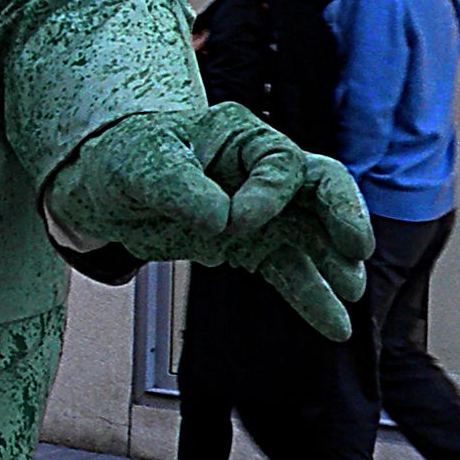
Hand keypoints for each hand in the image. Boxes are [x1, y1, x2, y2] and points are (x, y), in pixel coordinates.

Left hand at [48, 105, 370, 341]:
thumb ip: (182, 190)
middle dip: (342, 216)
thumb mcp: (144, 167)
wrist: (104, 190)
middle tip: (356, 246)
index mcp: (240, 136)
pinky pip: (289, 271)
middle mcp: (260, 172)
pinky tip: (333, 323)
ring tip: (351, 291)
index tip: (236, 223)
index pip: (279, 163)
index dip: (268, 195)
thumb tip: (222, 220)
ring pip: (310, 237)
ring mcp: (262, 212)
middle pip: (319, 189)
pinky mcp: (251, 246)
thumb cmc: (126, 159)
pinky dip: (311, 297)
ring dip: (333, 264)